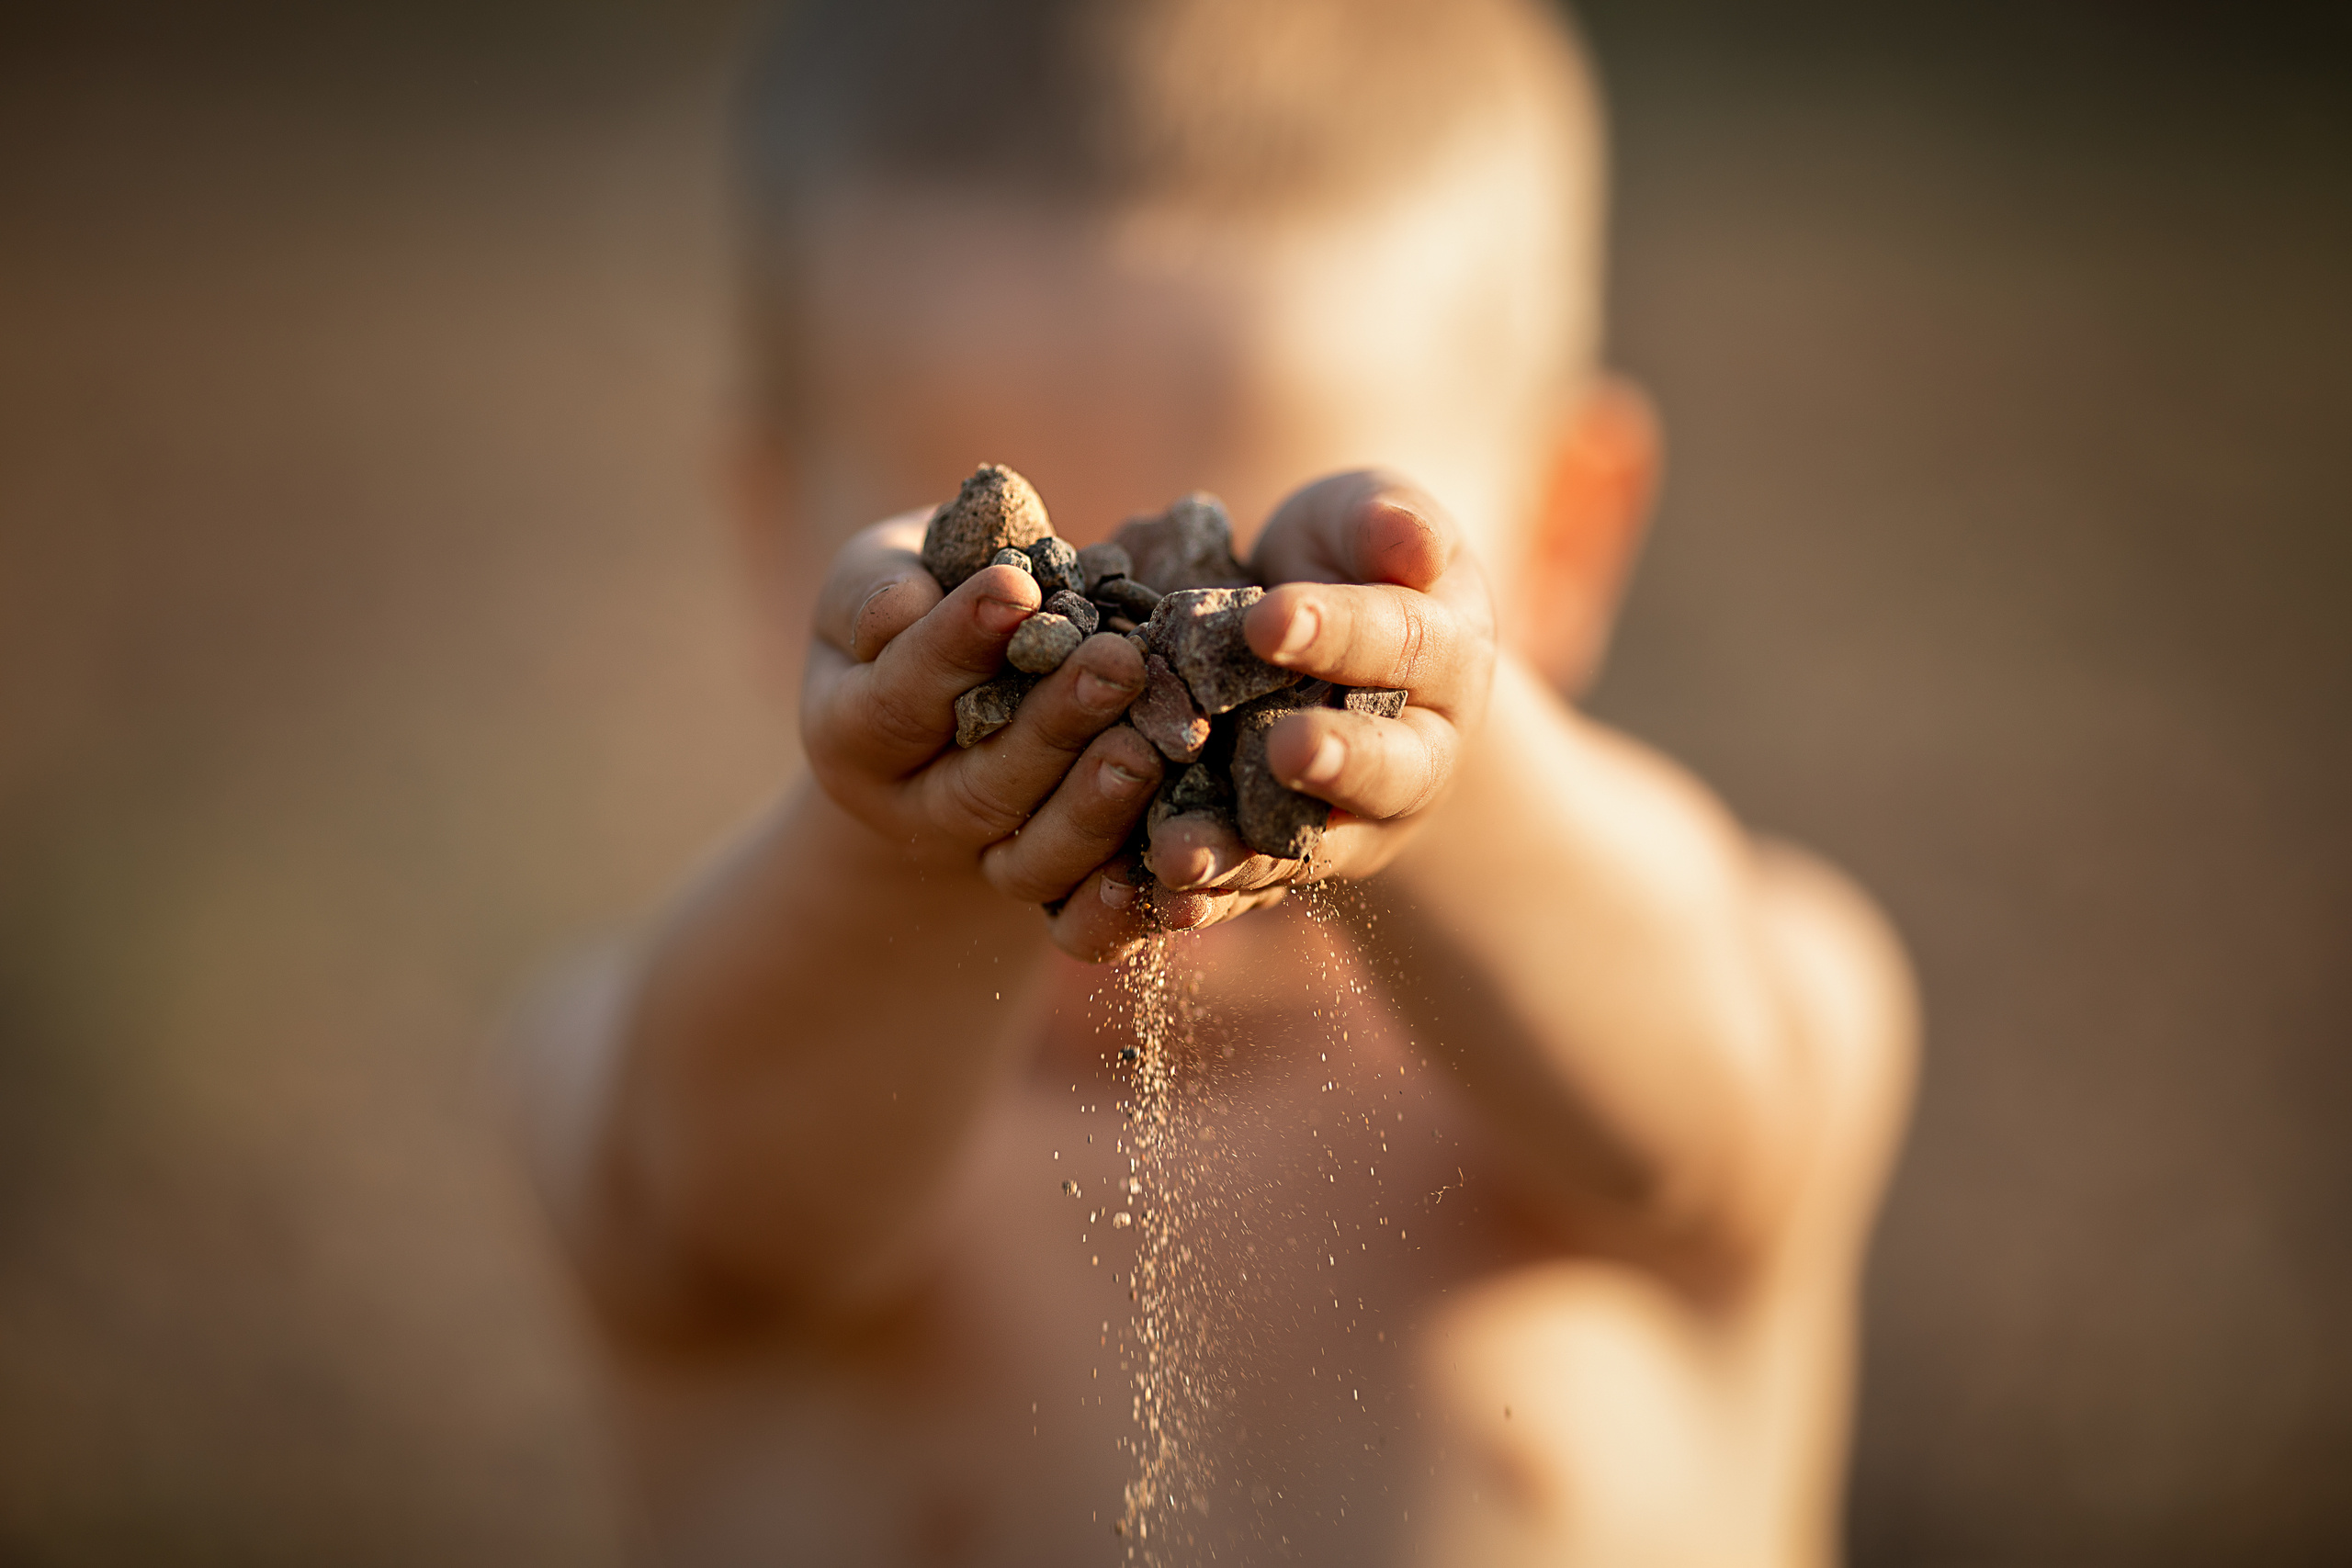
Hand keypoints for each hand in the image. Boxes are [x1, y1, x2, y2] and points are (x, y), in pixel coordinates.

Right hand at [802, 512, 1166, 955]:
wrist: (958, 689)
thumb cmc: (917, 603)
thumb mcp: (879, 579)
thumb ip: (878, 591)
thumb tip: (901, 609)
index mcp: (851, 734)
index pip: (898, 697)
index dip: (953, 644)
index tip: (1016, 588)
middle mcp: (913, 810)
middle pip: (979, 786)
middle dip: (1054, 725)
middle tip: (1118, 664)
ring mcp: (981, 858)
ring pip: (1033, 854)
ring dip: (1096, 802)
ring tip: (1150, 743)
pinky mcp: (1051, 883)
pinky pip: (1082, 905)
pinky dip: (1123, 886)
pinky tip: (1176, 845)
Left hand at [1142, 471, 1495, 927]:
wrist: (1330, 649)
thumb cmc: (1349, 562)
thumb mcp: (1365, 521)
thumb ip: (1386, 523)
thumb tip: (1413, 543)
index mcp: (1448, 658)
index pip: (1402, 643)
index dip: (1342, 633)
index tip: (1271, 620)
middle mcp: (1417, 753)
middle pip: (1389, 767)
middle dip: (1336, 760)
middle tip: (1282, 749)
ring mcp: (1359, 820)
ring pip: (1312, 845)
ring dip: (1247, 854)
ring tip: (1180, 853)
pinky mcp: (1293, 861)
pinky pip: (1256, 889)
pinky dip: (1209, 900)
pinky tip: (1160, 901)